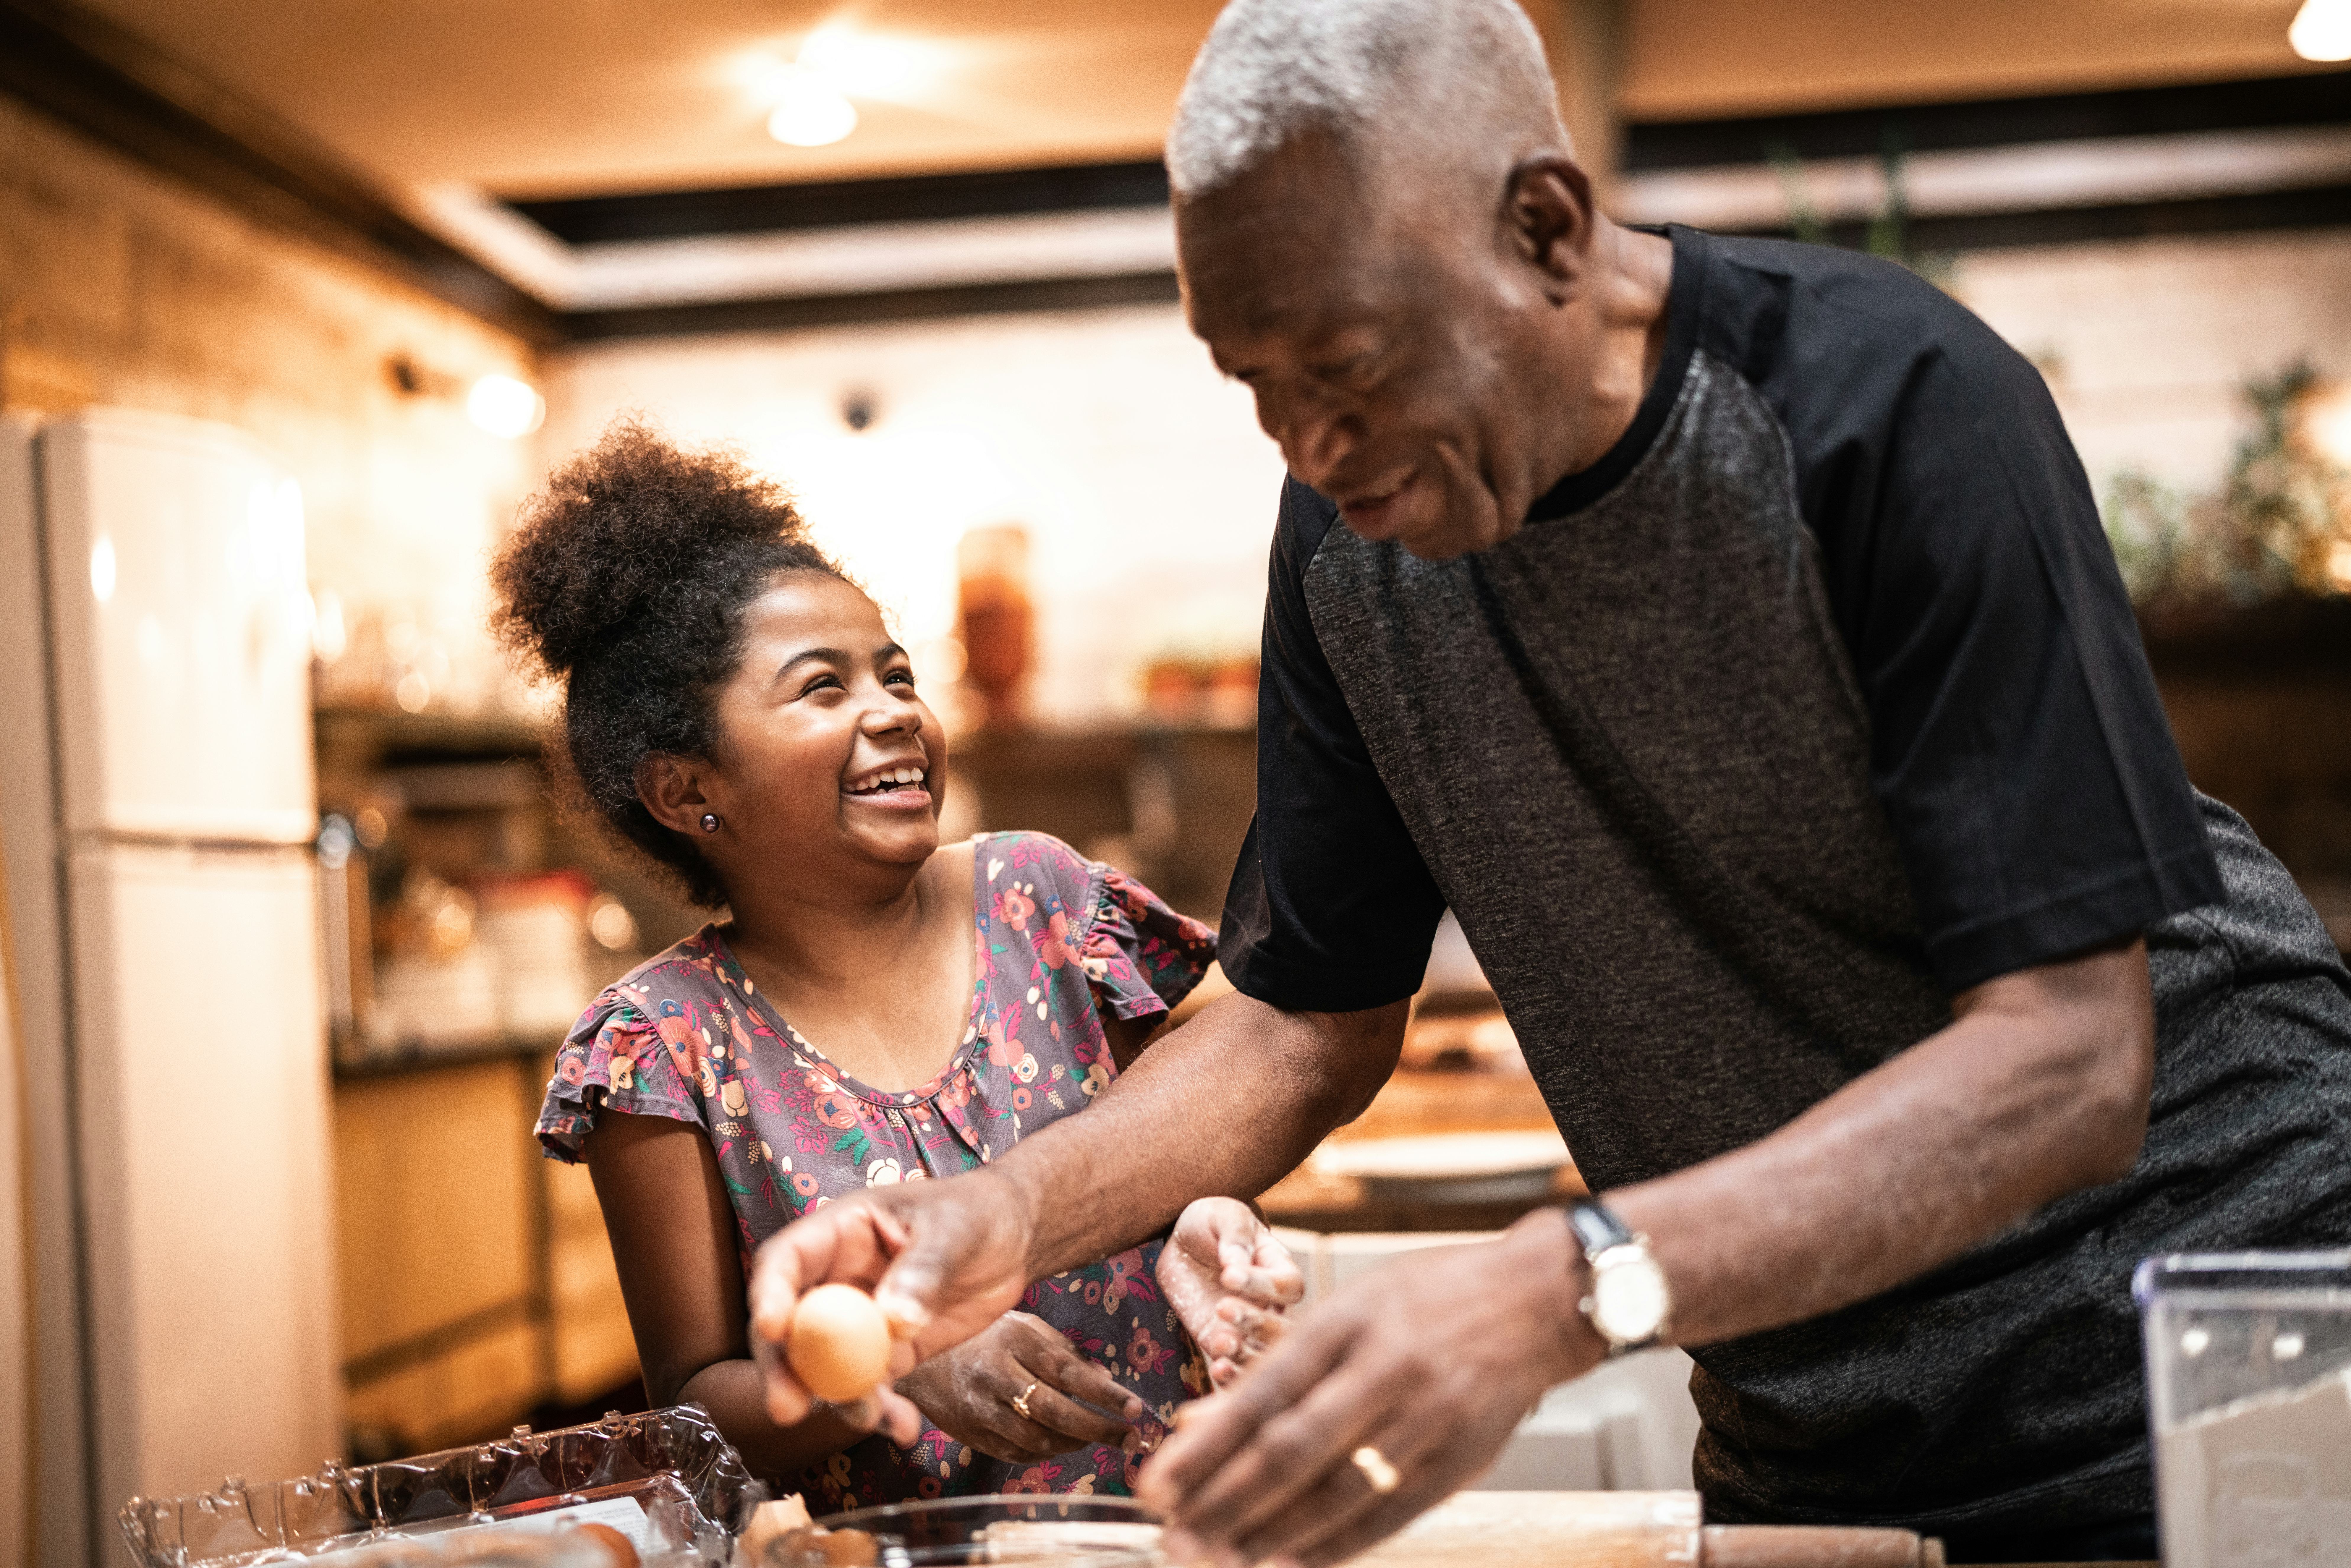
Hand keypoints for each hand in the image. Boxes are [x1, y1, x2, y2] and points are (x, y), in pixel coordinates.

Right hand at [745, 1170, 1036, 1436]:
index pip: (786, 1259)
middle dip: (783, 1367)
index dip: (770, 1292)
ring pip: (823, 1366)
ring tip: (871, 1420)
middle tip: (788, 1408)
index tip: (772, 1328)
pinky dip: (879, 1410)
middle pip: (790, 1325)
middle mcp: (837, 1279)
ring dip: (836, 1399)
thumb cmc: (978, 1214)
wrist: (1013, 1242)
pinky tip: (903, 1427)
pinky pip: (868, 1387)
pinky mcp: (886, 1354)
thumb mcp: (955, 1229)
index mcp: (840, 1232)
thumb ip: (925, 1269)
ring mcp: (858, 1321)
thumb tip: (894, 1319)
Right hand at [898, 1311, 1145, 1461]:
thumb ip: (1063, 1350)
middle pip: (1056, 1411)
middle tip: (1131, 1437)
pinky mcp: (969, 1433)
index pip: (1068, 1371)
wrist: (915, 1358)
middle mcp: (995, 1373)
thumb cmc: (980, 1337)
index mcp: (1014, 1339)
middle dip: (1100, 1428)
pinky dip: (1044, 1453)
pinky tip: (1062, 1444)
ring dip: (1075, 1444)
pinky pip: (1016, 1453)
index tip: (1135, 1408)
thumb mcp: (1022, 1326)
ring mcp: (980, 1407)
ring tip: (1099, 1439)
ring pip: (1037, 1439)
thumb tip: (1105, 1377)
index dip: (1105, 1393)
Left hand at [1138, 1209, 1602, 1567]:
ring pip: (1336, 1491)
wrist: (1538, 1299)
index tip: (1156, 1485)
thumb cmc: (1429, 1298)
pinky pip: (1388, 1514)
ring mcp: (1429, 1415)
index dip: (1205, 1449)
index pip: (1262, 1395)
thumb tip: (1196, 1423)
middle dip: (1223, 1501)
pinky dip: (1333, 1545)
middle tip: (1173, 1538)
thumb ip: (1279, 1366)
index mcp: (1348, 1320)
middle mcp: (1385, 1367)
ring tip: (1216, 1560)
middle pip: (1291, 1450)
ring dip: (1268, 1534)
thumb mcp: (1351, 1307)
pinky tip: (1285, 1564)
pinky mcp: (1464, 1456)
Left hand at [1156, 1198, 1304, 1387]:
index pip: (1286, 1284)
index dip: (1263, 1284)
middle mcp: (1270, 1303)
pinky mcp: (1218, 1340)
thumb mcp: (1224, 1216)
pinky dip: (1229, 1374)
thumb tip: (1236, 1265)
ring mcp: (1246, 1327)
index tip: (1229, 1275)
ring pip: (1261, 1354)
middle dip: (1257, 1323)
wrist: (1182, 1241)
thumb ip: (1234, 1235)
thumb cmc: (1212, 1222)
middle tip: (1223, 1307)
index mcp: (1279, 1268)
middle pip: (1282, 1327)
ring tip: (1220, 1344)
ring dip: (1244, 1355)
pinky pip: (1232, 1366)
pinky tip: (1217, 1369)